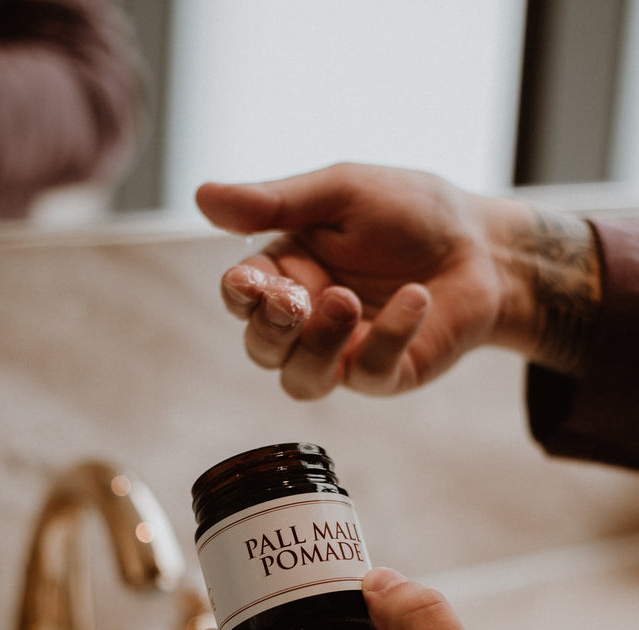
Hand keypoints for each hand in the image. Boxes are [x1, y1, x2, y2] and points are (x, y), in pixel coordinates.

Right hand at [196, 163, 600, 396]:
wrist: (483, 243)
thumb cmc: (411, 212)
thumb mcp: (341, 193)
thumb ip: (275, 203)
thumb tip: (202, 197)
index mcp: (287, 273)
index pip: (242, 297)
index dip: (240, 295)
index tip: (252, 281)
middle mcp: (308, 320)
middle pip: (262, 349)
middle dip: (270, 328)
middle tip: (295, 300)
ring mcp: (345, 353)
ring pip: (301, 380)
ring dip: (316, 346)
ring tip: (345, 302)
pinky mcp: (386, 373)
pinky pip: (370, 372)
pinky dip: (390, 335)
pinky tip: (415, 296)